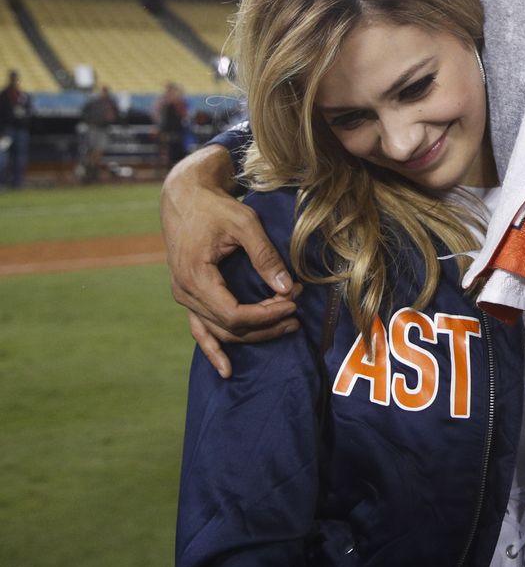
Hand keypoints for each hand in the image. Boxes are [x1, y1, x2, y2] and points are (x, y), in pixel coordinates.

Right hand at [162, 146, 299, 378]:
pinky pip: (200, 330)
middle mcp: (185, 293)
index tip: (293, 302)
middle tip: (297, 316)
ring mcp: (184, 298)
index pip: (235, 313)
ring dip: (252, 334)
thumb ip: (265, 256)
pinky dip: (213, 350)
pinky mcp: (189, 296)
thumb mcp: (244, 224)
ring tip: (286, 328)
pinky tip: (226, 369)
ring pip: (220, 331)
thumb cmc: (215, 207)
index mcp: (196, 277)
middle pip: (230, 327)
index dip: (266, 314)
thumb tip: (287, 286)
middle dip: (266, 324)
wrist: (185, 197)